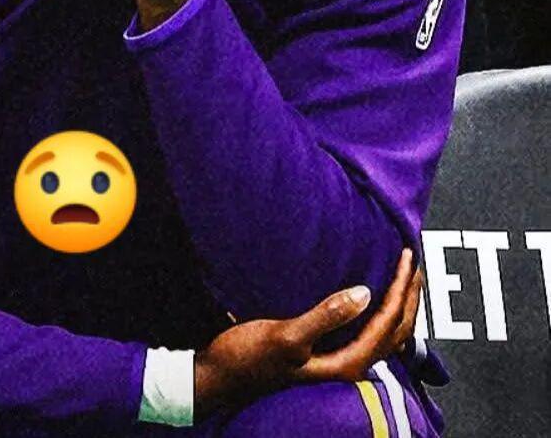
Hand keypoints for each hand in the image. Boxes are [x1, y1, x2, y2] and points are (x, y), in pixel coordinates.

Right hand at [194, 249, 419, 419]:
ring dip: (398, 304)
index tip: (405, 256)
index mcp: (345, 363)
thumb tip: (364, 293)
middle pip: (396, 330)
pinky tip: (372, 298)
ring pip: (384, 333)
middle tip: (414, 261)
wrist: (219, 378)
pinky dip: (379, 312)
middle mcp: (347, 365)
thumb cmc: (248, 359)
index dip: (400, 288)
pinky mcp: (324, 353)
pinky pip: (366, 331)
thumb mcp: (286, 337)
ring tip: (403, 277)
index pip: (388, 322)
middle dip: (409, 295)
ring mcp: (337, 361)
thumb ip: (326, 317)